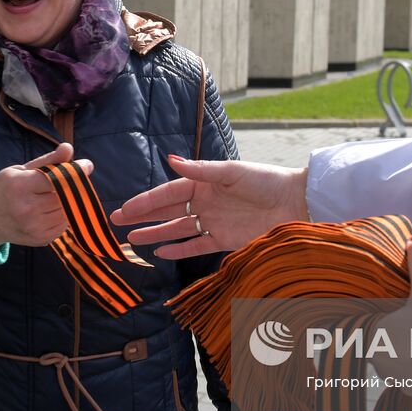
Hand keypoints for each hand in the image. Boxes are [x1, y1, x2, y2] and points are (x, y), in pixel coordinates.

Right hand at [0, 142, 84, 246]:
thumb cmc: (4, 189)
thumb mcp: (20, 170)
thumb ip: (47, 161)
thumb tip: (69, 149)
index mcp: (19, 187)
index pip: (55, 179)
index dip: (74, 171)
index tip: (86, 165)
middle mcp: (26, 209)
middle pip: (64, 195)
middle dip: (74, 186)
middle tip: (76, 178)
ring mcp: (34, 227)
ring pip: (67, 211)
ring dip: (71, 201)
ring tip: (63, 193)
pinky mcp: (41, 240)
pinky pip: (64, 225)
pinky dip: (65, 215)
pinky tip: (55, 208)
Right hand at [109, 156, 309, 258]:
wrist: (295, 204)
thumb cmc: (266, 181)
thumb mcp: (232, 172)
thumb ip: (201, 170)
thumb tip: (170, 159)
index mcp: (205, 182)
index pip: (168, 193)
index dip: (146, 201)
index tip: (125, 208)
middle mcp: (205, 202)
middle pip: (168, 211)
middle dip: (143, 216)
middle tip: (116, 221)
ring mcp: (214, 222)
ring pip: (177, 229)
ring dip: (155, 233)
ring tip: (131, 238)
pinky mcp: (225, 240)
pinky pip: (196, 245)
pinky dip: (179, 248)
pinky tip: (160, 251)